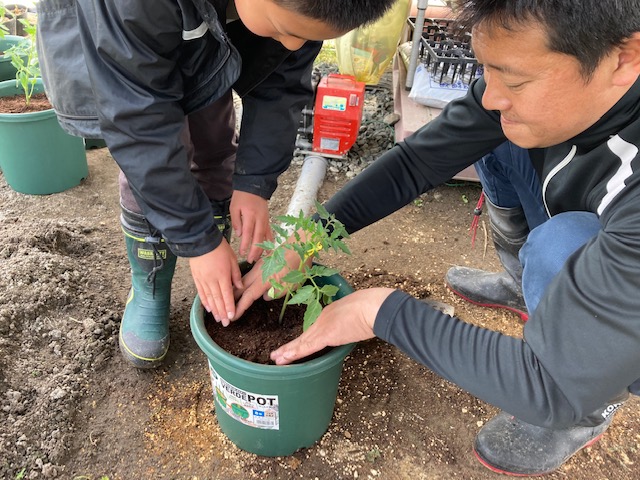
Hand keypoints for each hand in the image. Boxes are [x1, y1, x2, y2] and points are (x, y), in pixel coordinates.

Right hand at [189, 240, 242, 325]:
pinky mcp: (196, 278)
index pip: (227, 295)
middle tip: (225, 323)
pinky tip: (208, 308)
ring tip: (217, 319)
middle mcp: (212, 280)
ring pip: (209, 298)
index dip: (229, 307)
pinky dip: (204, 301)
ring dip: (214, 310)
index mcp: (223, 275)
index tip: (232, 317)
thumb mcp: (232, 258)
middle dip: (222, 313)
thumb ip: (236, 274)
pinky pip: (201, 292)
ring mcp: (203, 280)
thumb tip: (240, 287)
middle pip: (218, 300)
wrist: (200, 240)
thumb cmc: (219, 247)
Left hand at [230, 191, 272, 262]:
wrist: (254, 186)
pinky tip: (268, 250)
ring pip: (265, 237)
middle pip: (259, 237)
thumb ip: (236, 221)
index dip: (245, 244)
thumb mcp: (234, 207)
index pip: (248, 233)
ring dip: (262, 248)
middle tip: (251, 260)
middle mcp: (260, 219)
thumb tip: (239, 235)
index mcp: (250, 215)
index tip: (242, 253)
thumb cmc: (242, 197)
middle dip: (255, 250)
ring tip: (258, 258)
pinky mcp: (268, 220)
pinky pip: (269, 233)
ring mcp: (265, 220)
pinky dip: (269, 242)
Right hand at [233, 244, 308, 319]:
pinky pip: (248, 275)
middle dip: (232, 299)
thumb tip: (265, 297)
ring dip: (235, 290)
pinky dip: (242, 283)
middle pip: (241, 287)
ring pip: (243, 280)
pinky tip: (240, 287)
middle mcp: (258, 273)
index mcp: (266, 280)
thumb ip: (277, 293)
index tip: (233, 316)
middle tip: (226, 310)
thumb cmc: (298, 267)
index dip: (240, 307)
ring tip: (229, 300)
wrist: (299, 247)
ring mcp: (259, 267)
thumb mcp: (292, 285)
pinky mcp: (261, 263)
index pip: (249, 296)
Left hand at [270, 288, 395, 364]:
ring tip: (277, 359)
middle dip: (291, 346)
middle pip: (304, 336)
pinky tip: (284, 358)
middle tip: (278, 354)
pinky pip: (306, 347)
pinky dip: (294, 353)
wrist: (373, 307)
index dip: (304, 338)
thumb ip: (351, 320)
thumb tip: (353, 328)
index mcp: (330, 312)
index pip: (314, 328)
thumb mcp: (359, 312)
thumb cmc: (372, 307)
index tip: (296, 344)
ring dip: (288, 352)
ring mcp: (323, 326)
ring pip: (302, 342)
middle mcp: (323, 318)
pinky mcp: (325, 335)